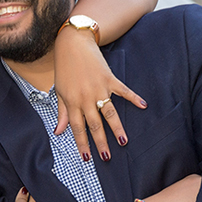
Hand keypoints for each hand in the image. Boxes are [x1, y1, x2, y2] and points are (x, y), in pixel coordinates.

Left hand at [53, 27, 146, 161]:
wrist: (73, 43)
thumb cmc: (64, 68)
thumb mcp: (60, 91)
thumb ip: (62, 112)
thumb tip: (58, 132)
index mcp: (72, 102)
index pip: (77, 128)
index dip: (82, 144)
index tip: (87, 159)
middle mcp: (85, 98)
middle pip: (94, 124)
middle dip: (100, 142)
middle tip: (107, 157)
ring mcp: (99, 88)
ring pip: (109, 112)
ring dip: (117, 128)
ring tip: (123, 142)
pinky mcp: (109, 78)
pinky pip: (123, 91)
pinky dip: (133, 98)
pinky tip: (143, 105)